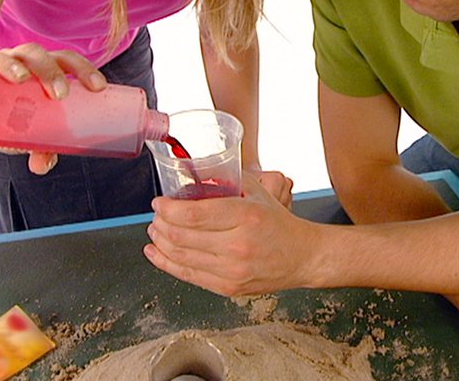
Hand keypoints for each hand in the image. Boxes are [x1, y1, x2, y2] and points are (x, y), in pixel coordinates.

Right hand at [0, 43, 107, 173]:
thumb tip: (41, 166)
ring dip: (12, 67)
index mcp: (39, 70)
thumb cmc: (7, 121)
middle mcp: (15, 63)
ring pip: (0, 58)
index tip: (99, 87)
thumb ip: (41, 148)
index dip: (83, 69)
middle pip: (35, 54)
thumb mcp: (28, 136)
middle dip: (50, 70)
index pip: (65, 60)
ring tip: (22, 79)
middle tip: (61, 93)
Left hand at [145, 174, 320, 295]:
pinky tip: (156, 253)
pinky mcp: (228, 287)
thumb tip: (195, 171)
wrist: (302, 257)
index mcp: (244, 216)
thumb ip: (227, 180)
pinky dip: (166, 263)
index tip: (159, 203)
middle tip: (156, 216)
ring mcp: (232, 270)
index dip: (168, 209)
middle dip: (160, 224)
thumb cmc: (279, 223)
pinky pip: (188, 275)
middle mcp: (238, 245)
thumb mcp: (257, 192)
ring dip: (160, 242)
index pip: (193, 214)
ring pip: (181, 256)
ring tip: (155, 231)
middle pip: (182, 236)